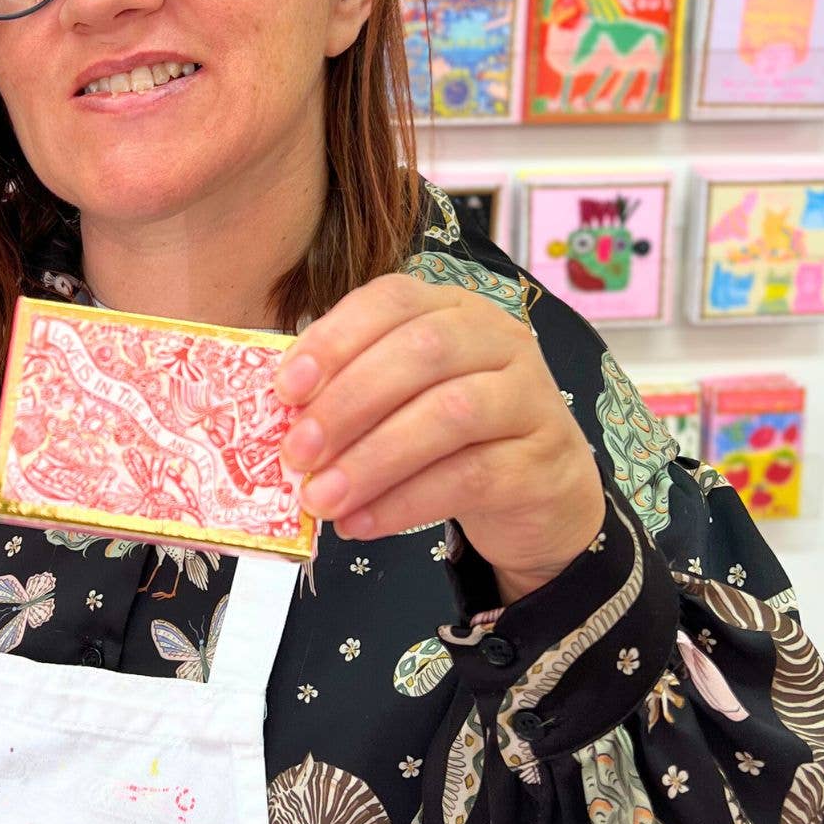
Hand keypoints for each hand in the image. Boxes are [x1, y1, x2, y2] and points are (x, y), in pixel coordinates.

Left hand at [273, 274, 605, 604]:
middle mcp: (497, 339)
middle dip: (347, 403)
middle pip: (420, 353)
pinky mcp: (541, 461)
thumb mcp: (403, 397)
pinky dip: (404, 502)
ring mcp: (529, 397)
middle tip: (296, 453)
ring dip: (371, 460)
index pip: (392, 300)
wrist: (540, 493)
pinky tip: (361, 523)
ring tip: (320, 498)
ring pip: (448, 415)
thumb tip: (282, 418)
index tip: (286, 389)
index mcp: (452, 308)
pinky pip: (470, 477)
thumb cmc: (453, 435)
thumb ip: (351, 391)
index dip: (335, 339)